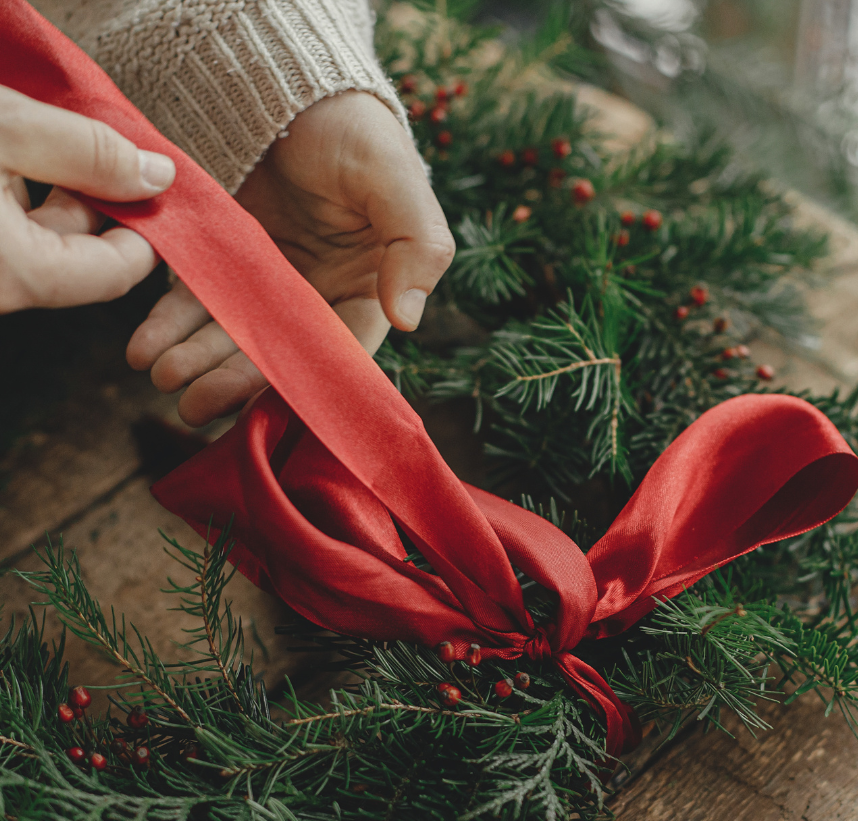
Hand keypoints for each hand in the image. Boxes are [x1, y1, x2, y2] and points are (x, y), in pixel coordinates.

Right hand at [0, 86, 174, 312]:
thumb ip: (87, 151)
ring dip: (50, 192)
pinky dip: (11, 195)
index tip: (153, 183)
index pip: (118, 272)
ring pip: (33, 242)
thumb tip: (156, 175)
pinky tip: (9, 152)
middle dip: (95, 201)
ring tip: (45, 135)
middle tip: (102, 148)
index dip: (145, 227)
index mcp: (16, 276)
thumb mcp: (2, 126)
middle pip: (74, 257)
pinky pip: (1, 235)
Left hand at [127, 90, 454, 426]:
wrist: (288, 81)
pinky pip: (195, 297)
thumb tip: (408, 318)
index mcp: (368, 289)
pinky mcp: (223, 258)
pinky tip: (144, 343)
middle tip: (192, 404)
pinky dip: (170, 322)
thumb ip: (417, 244)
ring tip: (159, 376)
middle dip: (233, 380)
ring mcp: (266, 280)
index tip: (270, 403)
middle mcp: (317, 295)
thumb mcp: (394, 179)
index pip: (340, 351)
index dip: (306, 381)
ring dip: (195, 360)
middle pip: (276, 352)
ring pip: (230, 332)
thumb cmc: (352, 129)